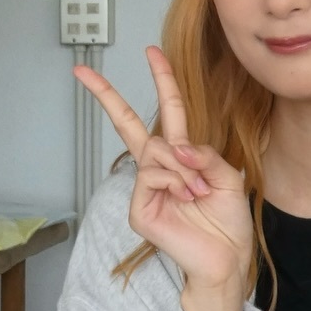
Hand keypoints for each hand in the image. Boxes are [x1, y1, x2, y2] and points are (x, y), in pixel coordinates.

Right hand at [75, 48, 252, 310]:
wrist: (227, 259)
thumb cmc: (228, 222)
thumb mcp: (228, 177)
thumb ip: (205, 153)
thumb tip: (176, 145)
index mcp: (183, 157)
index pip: (169, 112)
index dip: (162, 81)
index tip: (152, 51)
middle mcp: (159, 169)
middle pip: (127, 124)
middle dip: (106, 95)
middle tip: (81, 71)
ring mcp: (145, 188)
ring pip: (155, 152)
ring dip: (183, 168)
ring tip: (198, 191)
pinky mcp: (139, 208)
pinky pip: (152, 175)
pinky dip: (174, 181)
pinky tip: (187, 197)